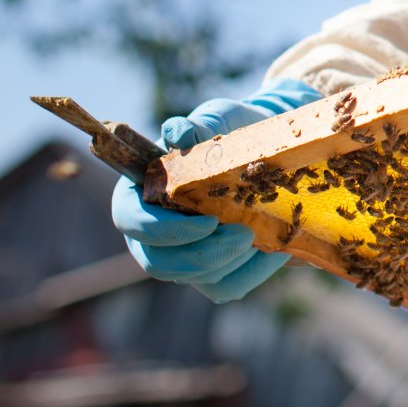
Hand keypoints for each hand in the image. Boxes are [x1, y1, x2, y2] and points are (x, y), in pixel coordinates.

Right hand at [112, 78, 322, 303]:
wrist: (269, 148)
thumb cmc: (233, 131)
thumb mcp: (218, 119)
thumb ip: (198, 126)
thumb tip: (177, 133)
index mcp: (142, 191)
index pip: (130, 220)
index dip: (161, 229)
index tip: (207, 222)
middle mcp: (153, 231)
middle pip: (158, 262)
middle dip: (203, 255)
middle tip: (245, 235)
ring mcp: (181, 254)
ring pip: (194, 279)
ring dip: (230, 263)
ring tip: (263, 236)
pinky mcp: (211, 271)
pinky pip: (225, 287)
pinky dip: (252, 274)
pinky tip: (277, 251)